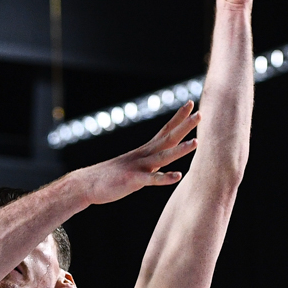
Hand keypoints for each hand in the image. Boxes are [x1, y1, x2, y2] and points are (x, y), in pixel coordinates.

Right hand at [75, 104, 199, 205]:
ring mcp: (138, 167)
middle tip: (200, 113)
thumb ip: (147, 163)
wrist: (87, 184)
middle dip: (184, 126)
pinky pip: (152, 180)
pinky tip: (178, 176)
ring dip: (180, 150)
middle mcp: (143, 155)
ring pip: (163, 156)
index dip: (178, 117)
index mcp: (145, 150)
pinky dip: (165, 178)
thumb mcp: (132, 166)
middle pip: (168, 138)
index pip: (165, 130)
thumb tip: (159, 163)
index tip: (191, 104)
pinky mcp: (133, 181)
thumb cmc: (109, 176)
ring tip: (196, 142)